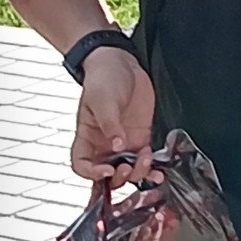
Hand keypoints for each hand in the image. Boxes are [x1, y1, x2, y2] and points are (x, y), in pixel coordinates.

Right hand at [72, 48, 156, 184]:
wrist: (121, 63)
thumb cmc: (103, 79)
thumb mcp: (103, 100)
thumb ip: (110, 124)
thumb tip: (118, 146)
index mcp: (87, 137)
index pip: (82, 165)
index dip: (91, 173)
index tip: (107, 170)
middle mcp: (103, 144)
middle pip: (107, 175)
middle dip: (118, 177)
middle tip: (127, 167)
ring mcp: (123, 143)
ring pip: (127, 171)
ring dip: (136, 174)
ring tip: (146, 163)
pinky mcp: (140, 137)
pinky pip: (144, 160)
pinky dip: (151, 168)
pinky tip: (158, 170)